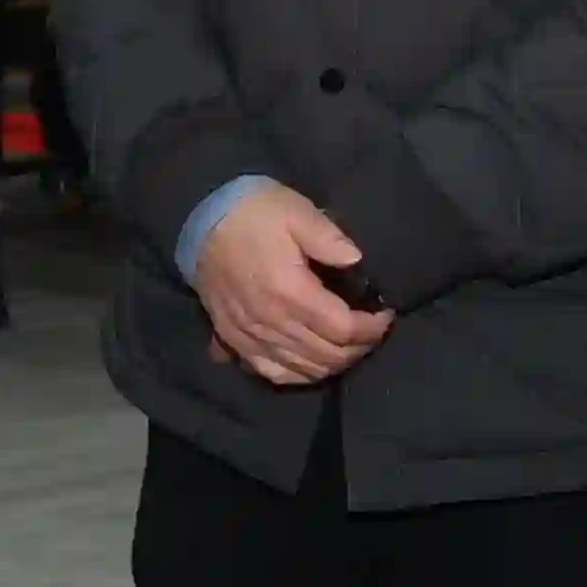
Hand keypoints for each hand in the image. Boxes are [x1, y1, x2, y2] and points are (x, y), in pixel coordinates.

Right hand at [193, 181, 393, 387]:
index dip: (372, 328)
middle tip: (372, 331)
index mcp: (290, 292)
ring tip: (349, 346)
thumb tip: (357, 259)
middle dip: (359, 348)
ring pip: (304, 370)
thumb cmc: (253, 213)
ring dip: (334, 364)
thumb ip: (329, 237)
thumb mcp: (296, 211)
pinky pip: (272, 373)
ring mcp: (251, 337)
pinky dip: (300, 375)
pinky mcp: (235, 341)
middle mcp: (271, 322)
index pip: (343, 329)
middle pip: (328, 356)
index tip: (385, 314)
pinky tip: (313, 363)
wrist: (201, 220)